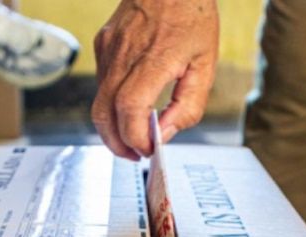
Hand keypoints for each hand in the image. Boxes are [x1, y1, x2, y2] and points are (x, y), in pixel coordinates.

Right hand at [92, 0, 219, 158]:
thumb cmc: (192, 14)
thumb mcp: (206, 62)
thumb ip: (189, 104)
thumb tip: (166, 133)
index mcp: (154, 59)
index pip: (130, 109)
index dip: (135, 137)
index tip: (148, 149)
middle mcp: (124, 55)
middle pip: (104, 114)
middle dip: (117, 144)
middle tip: (135, 154)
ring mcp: (108, 49)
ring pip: (99, 102)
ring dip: (113, 126)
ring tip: (134, 134)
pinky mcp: (102, 45)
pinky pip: (101, 84)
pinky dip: (112, 102)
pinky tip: (131, 102)